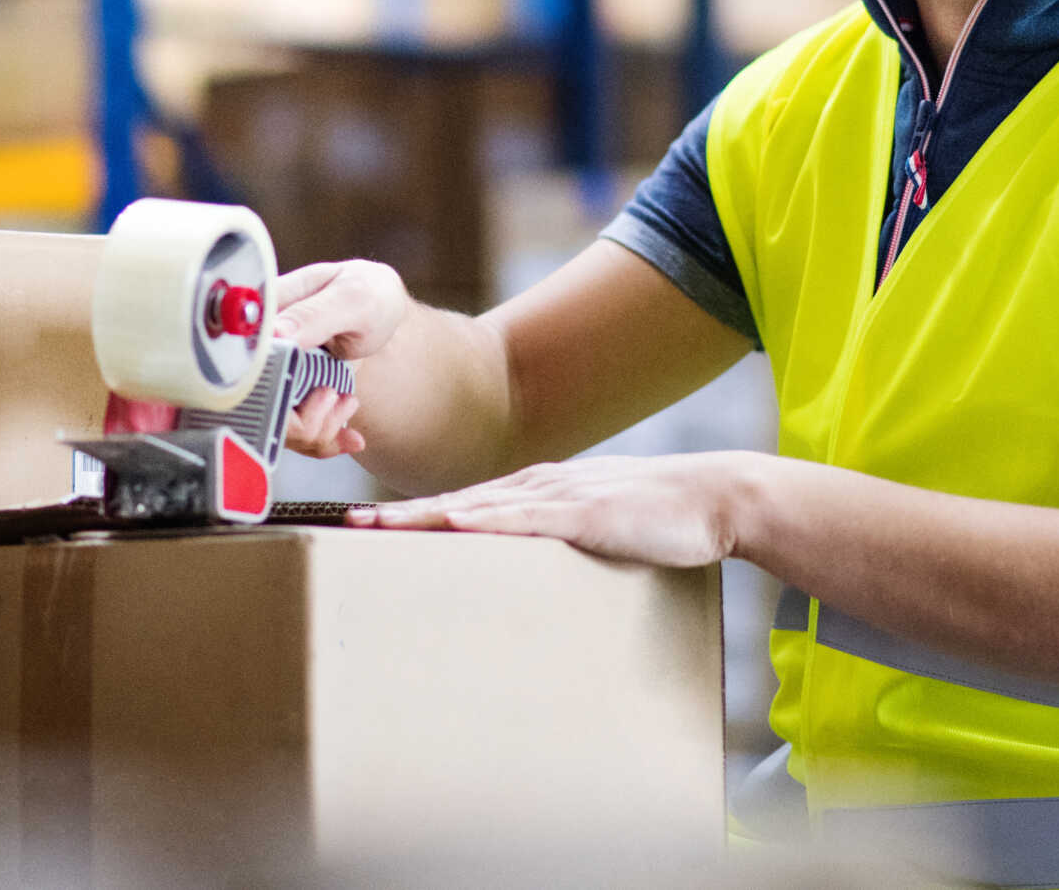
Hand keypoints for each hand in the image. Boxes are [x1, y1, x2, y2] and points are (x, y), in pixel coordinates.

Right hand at [274, 260, 409, 460]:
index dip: (266, 387)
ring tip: (348, 402)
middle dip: (299, 419)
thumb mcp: (350, 298)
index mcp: (266, 314)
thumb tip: (274, 333)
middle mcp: (262, 347)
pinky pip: (295, 433)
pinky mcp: (289, 394)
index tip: (315, 389)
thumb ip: (314, 314)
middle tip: (334, 396)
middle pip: (254, 402)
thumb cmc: (367, 293)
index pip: (242, 360)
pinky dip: (325, 441)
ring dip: (318, 428)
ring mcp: (273, 374)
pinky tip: (350, 437)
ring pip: (276, 425)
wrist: (380, 307)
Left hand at [347, 452, 761, 568]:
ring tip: (374, 524)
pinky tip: (451, 520)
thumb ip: (558, 543)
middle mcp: (538, 486)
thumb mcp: (594, 531)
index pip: (464, 505)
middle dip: (399, 513)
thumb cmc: (659, 520)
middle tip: (344, 523)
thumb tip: (525, 572)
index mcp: (538, 492)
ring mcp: (559, 495)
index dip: (414, 513)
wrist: (714, 499)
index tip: (367, 524)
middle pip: (455, 502)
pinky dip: (484, 518)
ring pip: (477, 506)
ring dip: (423, 514)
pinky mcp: (585, 511)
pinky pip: (525, 516)